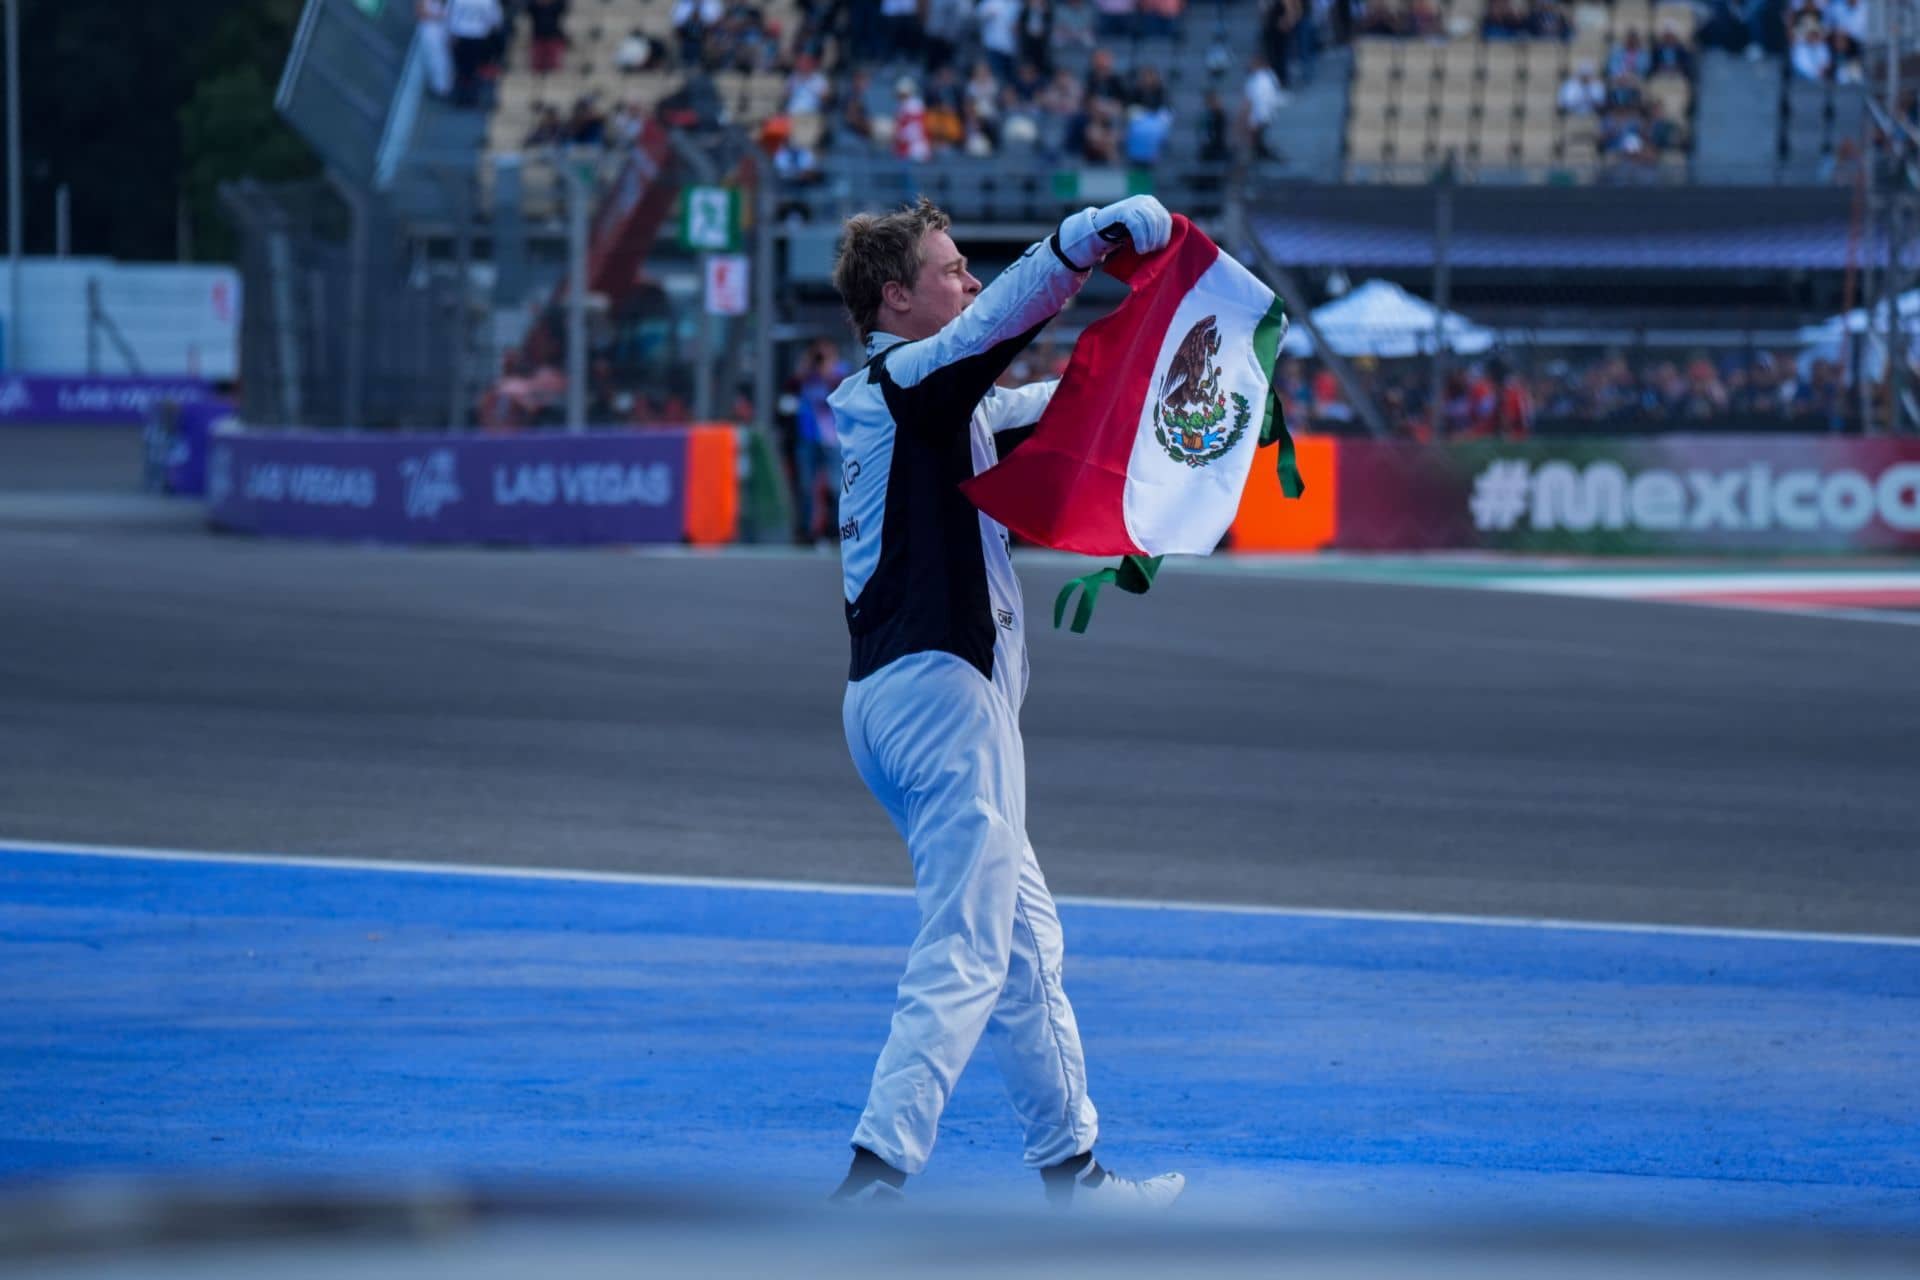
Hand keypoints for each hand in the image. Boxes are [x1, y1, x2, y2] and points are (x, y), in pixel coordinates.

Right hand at [1055, 196, 1172, 268]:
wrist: (1099, 229)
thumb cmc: (1122, 233)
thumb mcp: (1142, 229)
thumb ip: (1154, 230)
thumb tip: (1173, 241)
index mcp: (1151, 203)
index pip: (1166, 218)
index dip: (1165, 235)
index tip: (1161, 248)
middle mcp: (1144, 200)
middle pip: (1158, 220)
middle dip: (1157, 238)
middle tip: (1152, 251)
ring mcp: (1133, 203)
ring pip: (1149, 223)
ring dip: (1150, 240)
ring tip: (1144, 251)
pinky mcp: (1123, 210)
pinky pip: (1137, 225)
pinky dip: (1141, 239)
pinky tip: (1140, 249)